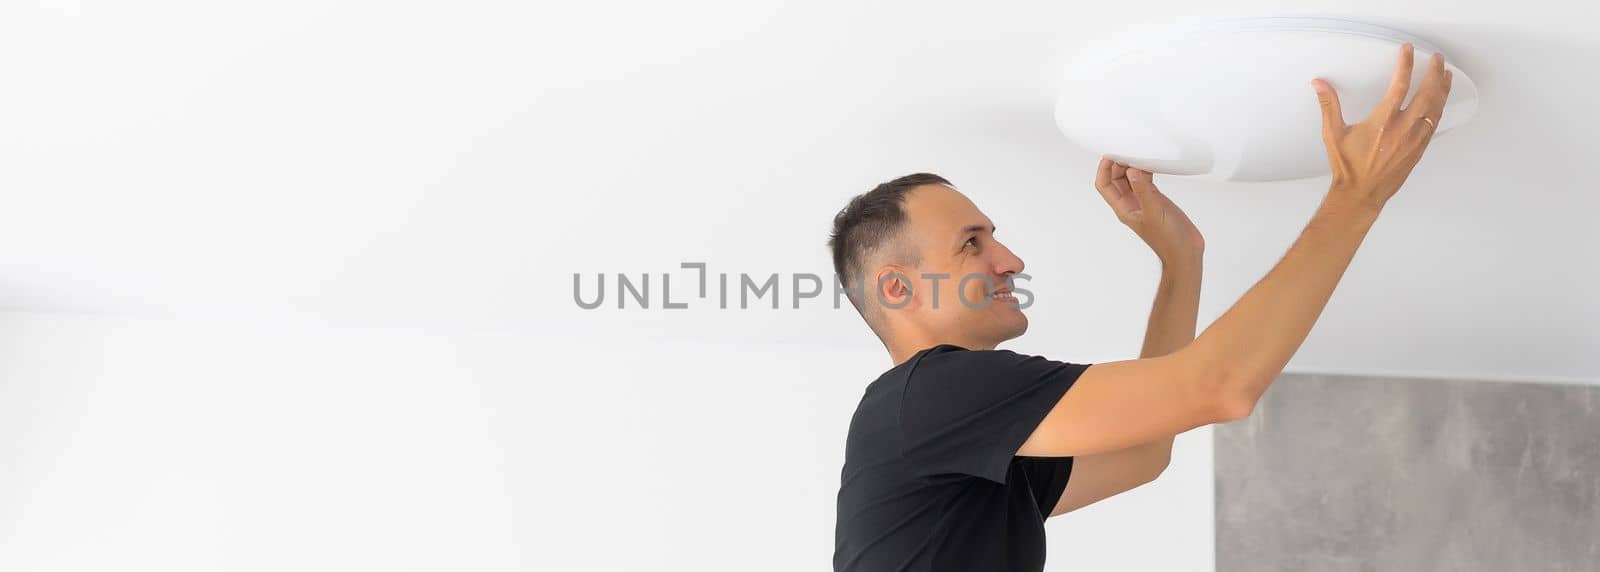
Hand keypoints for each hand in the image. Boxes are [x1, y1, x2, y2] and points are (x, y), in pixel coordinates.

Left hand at [1093, 157, 1203, 265]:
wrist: (1185, 251)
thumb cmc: (1168, 239)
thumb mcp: (1154, 211)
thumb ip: (1144, 190)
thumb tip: (1132, 171)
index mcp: (1123, 209)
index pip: (1104, 185)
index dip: (1104, 169)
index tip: (1111, 154)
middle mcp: (1131, 204)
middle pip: (1116, 179)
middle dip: (1118, 164)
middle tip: (1127, 150)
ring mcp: (1143, 202)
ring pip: (1131, 179)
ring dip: (1132, 166)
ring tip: (1138, 153)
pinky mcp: (1156, 200)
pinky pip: (1146, 182)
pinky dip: (1146, 171)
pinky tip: (1151, 164)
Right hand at [1312, 42, 1452, 210]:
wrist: (1361, 193)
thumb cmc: (1348, 167)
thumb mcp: (1333, 134)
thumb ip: (1329, 106)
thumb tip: (1320, 84)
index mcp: (1383, 122)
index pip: (1399, 85)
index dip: (1405, 64)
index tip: (1406, 51)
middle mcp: (1402, 129)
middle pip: (1426, 93)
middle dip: (1433, 72)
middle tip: (1436, 58)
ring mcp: (1414, 139)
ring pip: (1435, 108)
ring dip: (1442, 89)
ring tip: (1445, 74)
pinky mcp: (1419, 149)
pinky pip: (1435, 123)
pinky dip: (1440, 108)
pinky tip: (1440, 101)